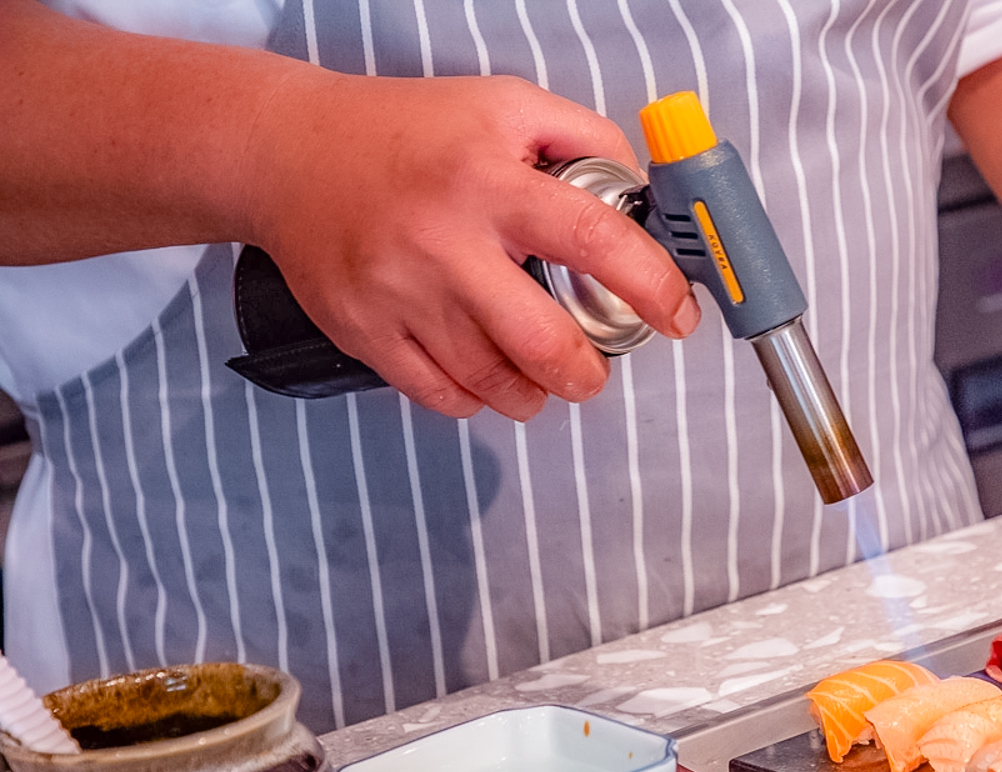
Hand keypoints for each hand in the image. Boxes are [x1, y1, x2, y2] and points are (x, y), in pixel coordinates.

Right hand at [244, 68, 699, 419]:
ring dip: (537, 391)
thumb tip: (642, 200)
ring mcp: (402, 295)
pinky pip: (443, 398)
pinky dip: (477, 398)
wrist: (287, 151)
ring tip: (542, 370)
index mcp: (490, 181)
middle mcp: (446, 242)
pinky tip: (484, 372)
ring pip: (496, 384)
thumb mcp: (504, 106)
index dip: (651, 287)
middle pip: (546, 344)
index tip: (676, 315)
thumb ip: (585, 142)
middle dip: (589, 372)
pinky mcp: (366, 333)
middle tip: (595, 365)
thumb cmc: (405, 131)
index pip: (595, 244)